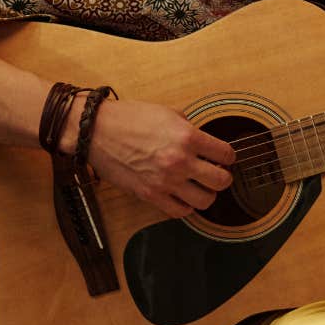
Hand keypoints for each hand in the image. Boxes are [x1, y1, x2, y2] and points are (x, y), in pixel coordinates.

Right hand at [80, 98, 233, 217]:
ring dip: (206, 194)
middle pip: (221, 181)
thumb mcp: (167, 113)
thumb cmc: (129, 118)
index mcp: (187, 137)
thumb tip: (203, 142)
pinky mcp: (150, 195)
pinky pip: (179, 212)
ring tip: (199, 187)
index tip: (223, 157)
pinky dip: (185, 206)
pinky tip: (182, 197)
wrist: (96, 131)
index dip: (228, 156)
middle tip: (215, 173)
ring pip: (205, 201)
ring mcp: (165, 181)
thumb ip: (189, 128)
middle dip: (222, 177)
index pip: (226, 154)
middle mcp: (180, 161)